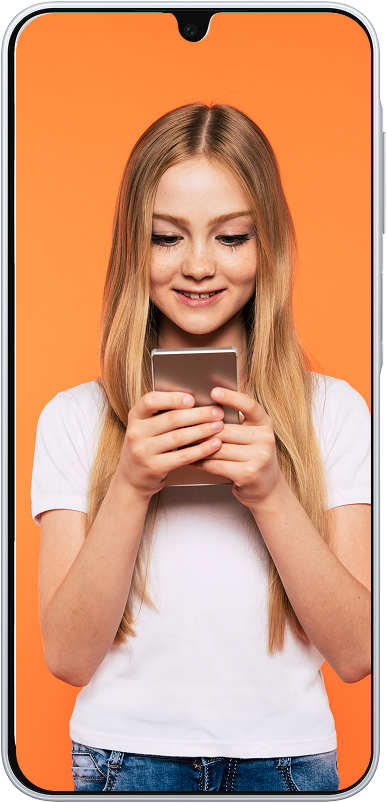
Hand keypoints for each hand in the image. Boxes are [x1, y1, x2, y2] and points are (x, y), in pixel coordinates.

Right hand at [116, 391, 224, 499]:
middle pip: (171, 419)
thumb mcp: (145, 427)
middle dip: (198, 414)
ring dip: (203, 431)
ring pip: (179, 437)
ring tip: (218, 426)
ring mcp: (143, 451)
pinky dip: (201, 450)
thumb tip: (195, 401)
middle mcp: (136, 432)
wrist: (131, 478)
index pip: (150, 401)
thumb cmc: (145, 447)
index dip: (172, 398)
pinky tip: (214, 445)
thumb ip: (162, 414)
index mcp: (135, 416)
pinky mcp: (153, 467)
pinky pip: (182, 456)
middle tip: (217, 412)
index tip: (192, 399)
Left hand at [191, 387, 280, 507]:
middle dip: (202, 430)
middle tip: (182, 425)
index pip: (250, 405)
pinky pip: (216, 464)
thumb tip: (206, 411)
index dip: (232, 397)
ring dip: (197, 447)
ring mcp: (259, 457)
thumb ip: (237, 424)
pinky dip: (201, 462)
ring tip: (182, 443)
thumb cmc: (253, 459)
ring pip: (217, 448)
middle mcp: (265, 439)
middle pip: (225, 429)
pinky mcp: (248, 474)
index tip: (214, 391)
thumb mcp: (252, 437)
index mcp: (265, 424)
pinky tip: (192, 459)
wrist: (268, 489)